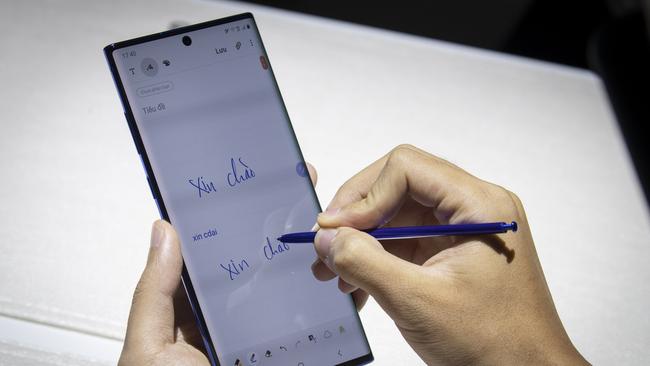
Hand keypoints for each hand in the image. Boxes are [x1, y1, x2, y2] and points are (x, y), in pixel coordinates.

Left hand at [119, 164, 317, 365]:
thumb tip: (162, 231)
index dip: (232, 220)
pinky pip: (313, 331)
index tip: (253, 187)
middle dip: (281, 234)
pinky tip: (343, 287)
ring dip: (311, 267)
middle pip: (259, 269)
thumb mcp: (149, 349)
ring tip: (332, 235)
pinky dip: (330, 311)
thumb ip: (154, 292)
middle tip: (304, 198)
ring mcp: (262, 341)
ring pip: (290, 296)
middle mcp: (230, 323)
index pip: (215, 255)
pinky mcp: (290, 356)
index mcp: (192, 311)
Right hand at [311, 145, 587, 365]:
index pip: (407, 168)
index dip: (363, 194)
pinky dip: (378, 258)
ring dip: (362, 240)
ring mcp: (464, 229)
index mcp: (480, 204)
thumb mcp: (417, 301)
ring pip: (398, 215)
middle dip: (357, 216)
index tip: (335, 227)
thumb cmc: (493, 343)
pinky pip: (406, 241)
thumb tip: (325, 237)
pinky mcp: (454, 251)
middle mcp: (474, 207)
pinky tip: (355, 284)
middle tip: (326, 242)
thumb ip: (364, 262)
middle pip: (399, 186)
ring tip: (332, 271)